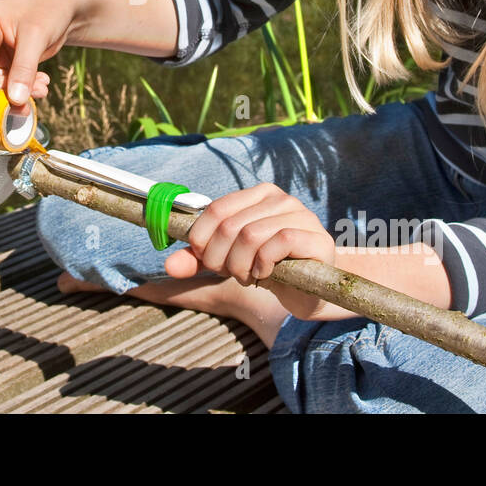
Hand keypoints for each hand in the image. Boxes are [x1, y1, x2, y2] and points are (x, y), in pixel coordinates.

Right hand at [0, 0, 83, 114]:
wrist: (64, 3)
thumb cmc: (50, 10)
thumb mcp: (37, 38)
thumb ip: (24, 70)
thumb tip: (15, 102)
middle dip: (3, 94)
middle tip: (26, 109)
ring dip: (15, 91)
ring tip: (42, 89)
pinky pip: (2, 79)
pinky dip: (20, 86)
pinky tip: (40, 83)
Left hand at [165, 182, 339, 320]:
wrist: (310, 291)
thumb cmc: (267, 269)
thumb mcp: (227, 260)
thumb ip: (198, 259)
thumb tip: (169, 266)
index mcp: (258, 194)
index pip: (216, 210)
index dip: (201, 239)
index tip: (205, 259)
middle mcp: (280, 198)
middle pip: (230, 226)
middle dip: (220, 258)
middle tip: (229, 273)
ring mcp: (301, 215)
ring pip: (251, 236)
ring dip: (240, 266)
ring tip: (247, 276)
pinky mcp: (316, 238)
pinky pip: (277, 245)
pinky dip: (263, 266)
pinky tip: (265, 275)